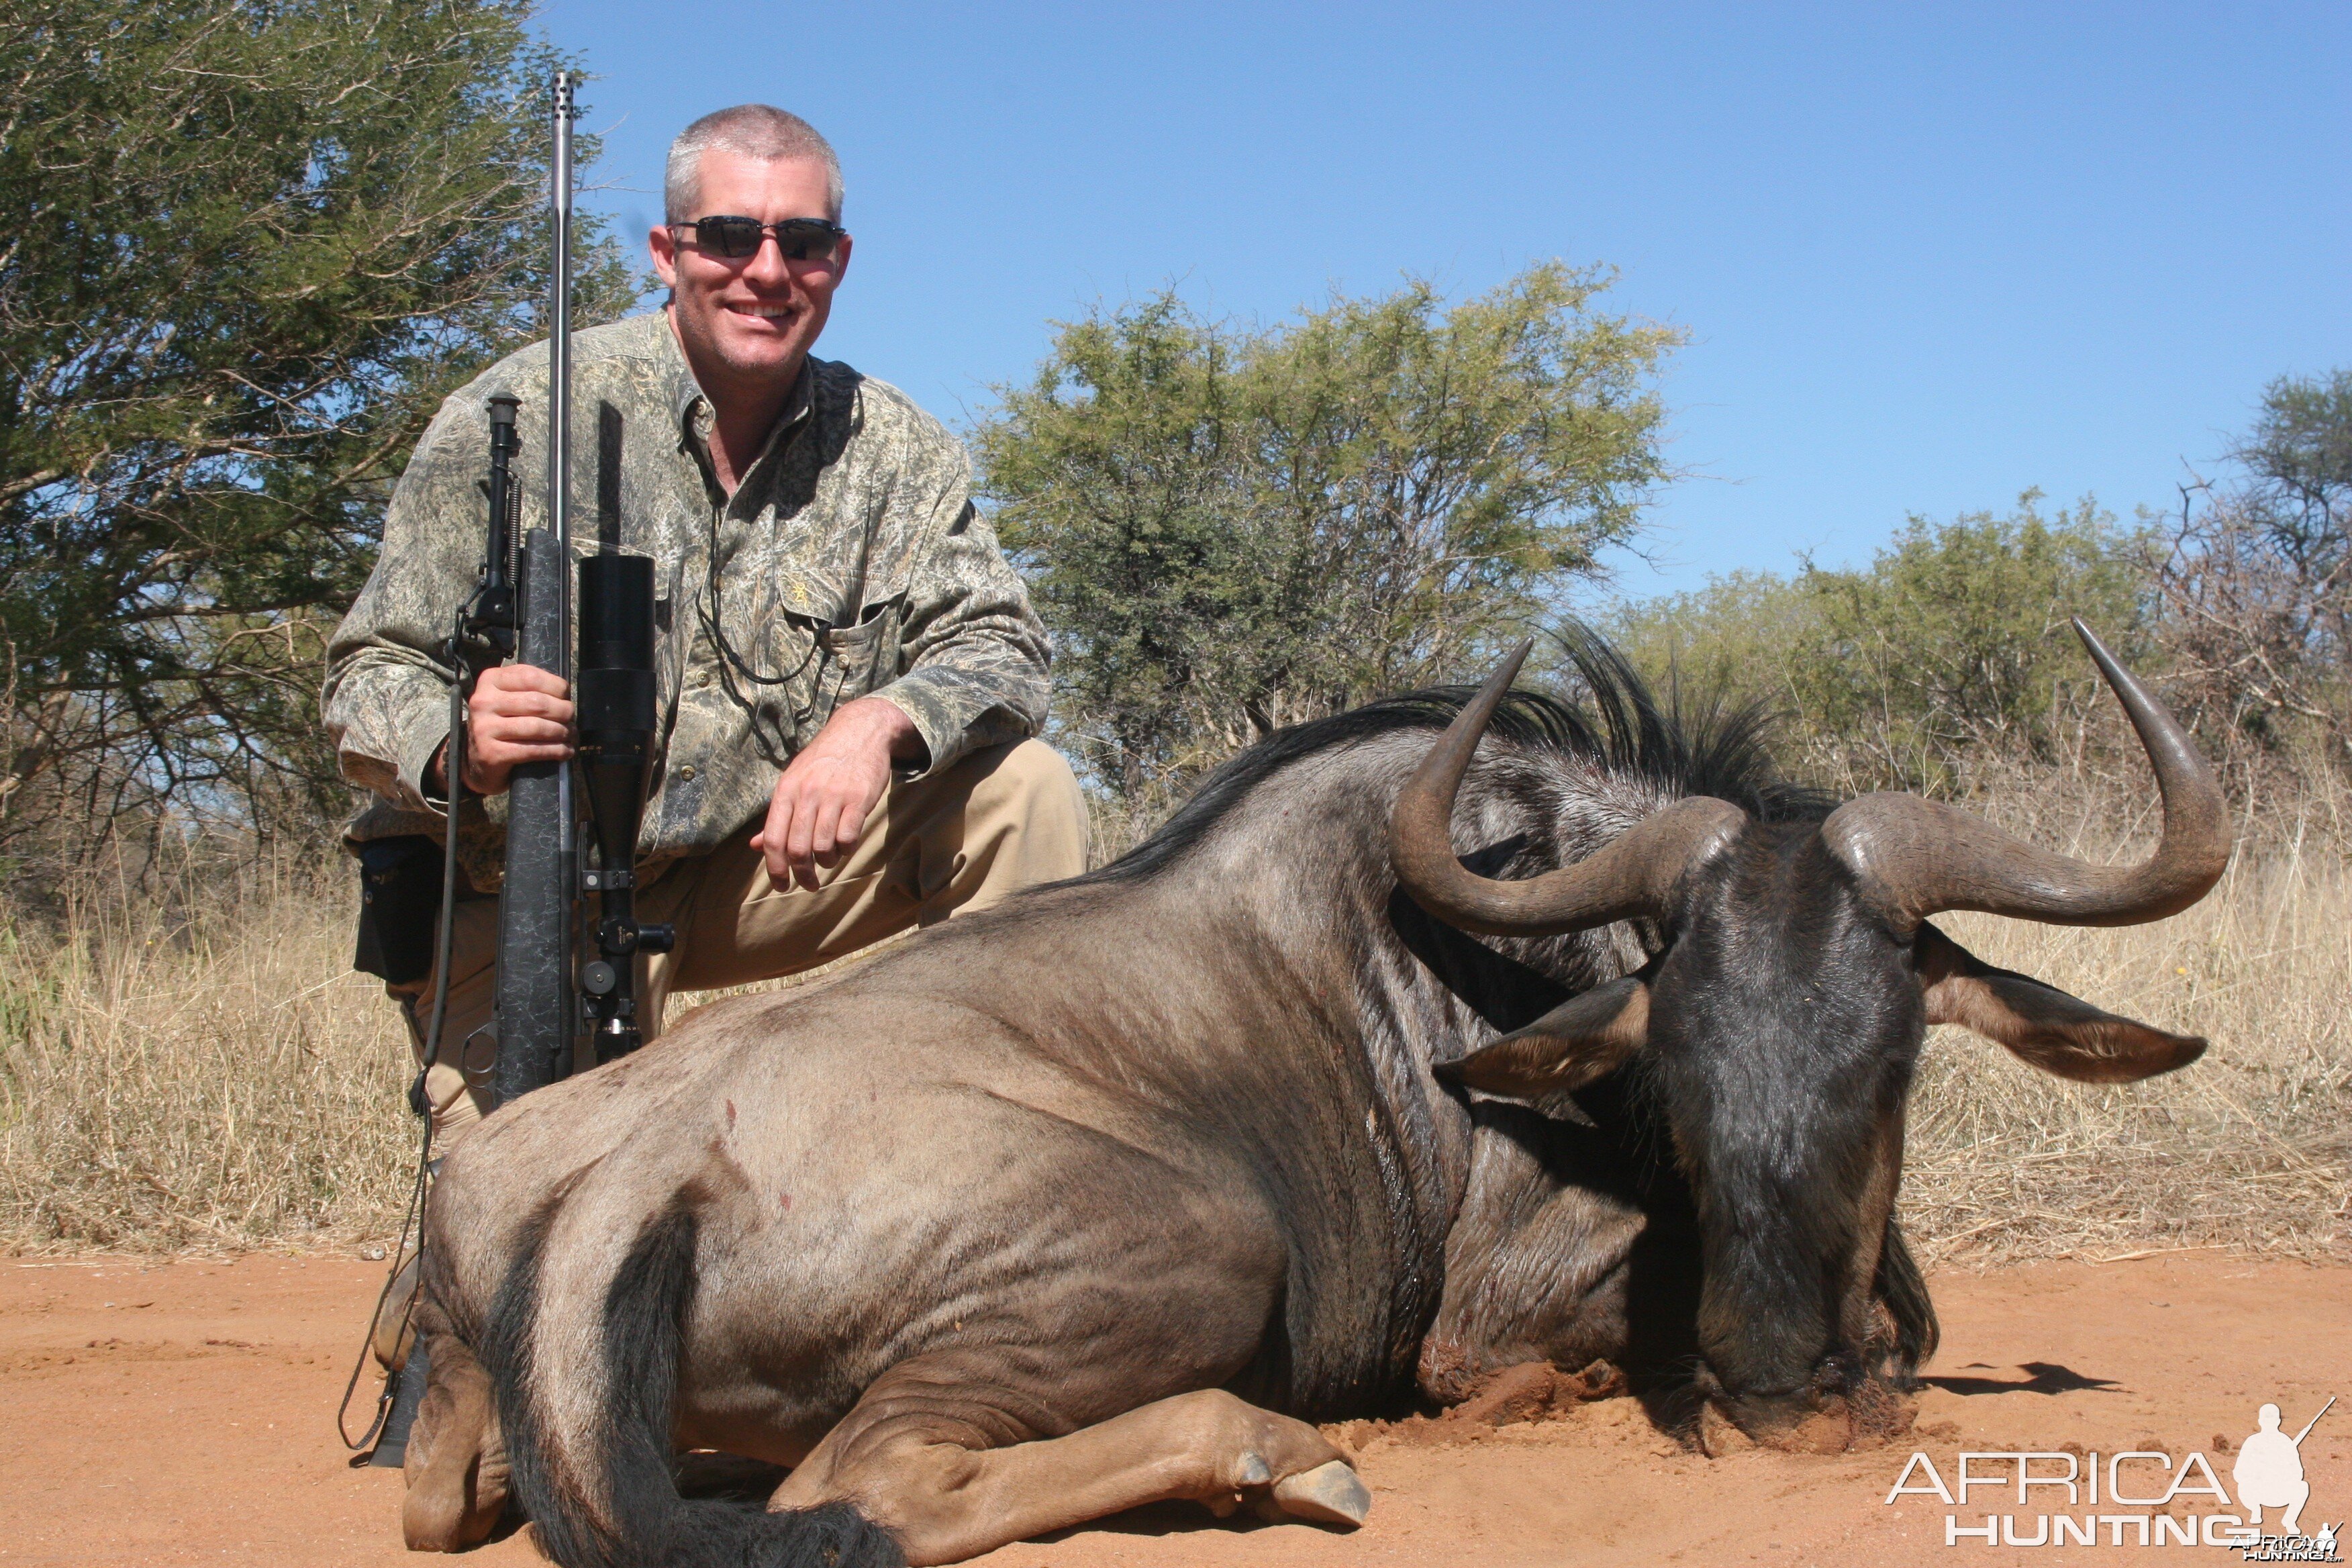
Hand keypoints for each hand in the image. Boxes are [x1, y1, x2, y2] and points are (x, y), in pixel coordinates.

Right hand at [431, 664, 573, 797]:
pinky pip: (532, 750)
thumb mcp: (508, 697)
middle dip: (563, 712)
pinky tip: (565, 751)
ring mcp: (484, 728)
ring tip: (570, 735)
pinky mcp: (491, 753)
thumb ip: (530, 688)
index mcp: (490, 681)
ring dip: (562, 732)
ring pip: (537, 727)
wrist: (477, 759)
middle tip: (571, 719)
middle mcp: (483, 701)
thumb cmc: (502, 723)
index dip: (556, 687)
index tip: (565, 697)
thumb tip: (565, 693)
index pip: (531, 677)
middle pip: (537, 703)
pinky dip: (555, 751)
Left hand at [752, 697, 921, 890]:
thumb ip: (777, 816)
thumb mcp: (794, 782)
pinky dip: (846, 848)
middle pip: (798, 849)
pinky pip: (848, 837)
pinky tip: (846, 843)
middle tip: (809, 884)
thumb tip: (754, 846)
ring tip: (830, 858)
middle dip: (803, 874)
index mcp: (785, 791)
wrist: (859, 732)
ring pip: (823, 847)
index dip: (775, 869)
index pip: (773, 839)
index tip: (781, 886)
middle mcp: (807, 794)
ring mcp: (833, 796)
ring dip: (827, 861)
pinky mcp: (859, 799)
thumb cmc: (823, 762)